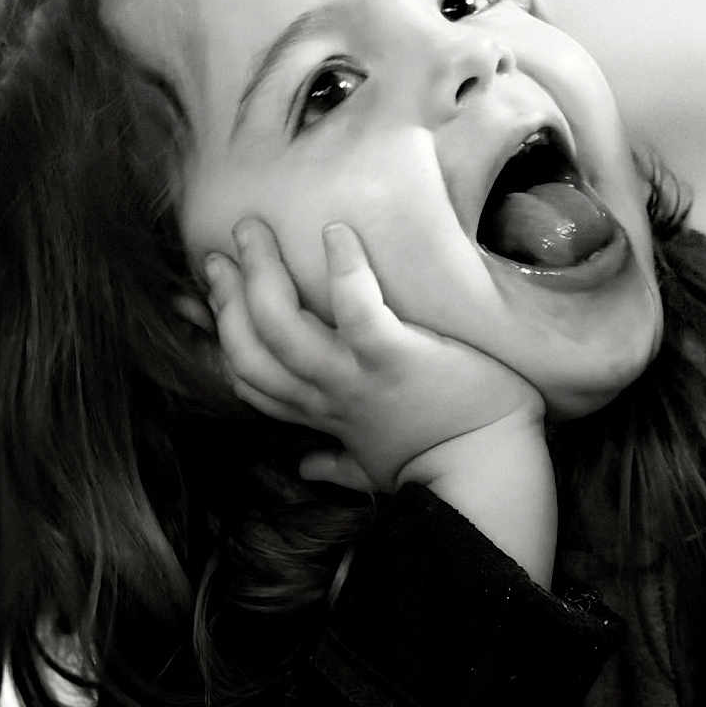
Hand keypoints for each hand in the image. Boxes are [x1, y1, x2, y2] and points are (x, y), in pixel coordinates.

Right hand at [204, 217, 544, 492]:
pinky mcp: (396, 358)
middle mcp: (328, 396)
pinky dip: (344, 271)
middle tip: (219, 254)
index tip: (216, 295)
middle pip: (251, 349)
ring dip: (262, 274)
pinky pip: (357, 310)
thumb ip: (337, 465)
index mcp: (322, 414)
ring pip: (282, 327)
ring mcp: (357, 377)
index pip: (251, 377)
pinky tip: (336, 232)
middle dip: (227, 299)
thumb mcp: (374, 468)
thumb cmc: (441, 464)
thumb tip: (306, 469)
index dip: (224, 333)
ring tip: (252, 230)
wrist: (489, 476)